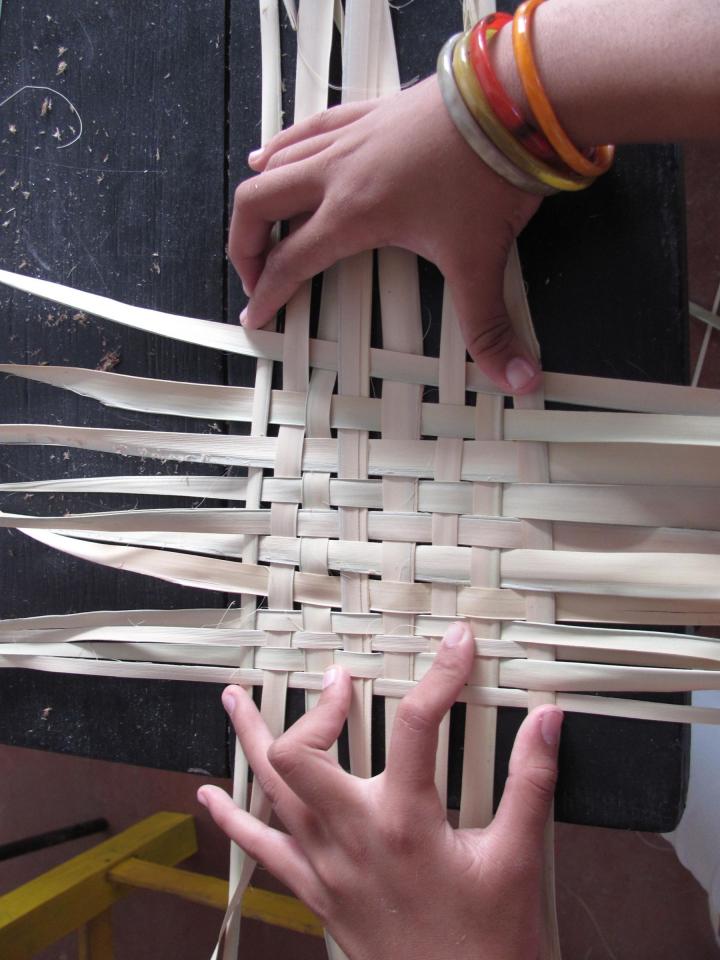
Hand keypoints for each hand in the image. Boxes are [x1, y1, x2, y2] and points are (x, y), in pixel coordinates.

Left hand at [199, 622, 562, 959]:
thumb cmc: (485, 946)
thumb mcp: (518, 860)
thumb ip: (529, 783)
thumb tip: (543, 723)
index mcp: (406, 823)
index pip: (417, 724)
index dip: (441, 675)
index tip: (456, 646)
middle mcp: (354, 837)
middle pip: (302, 753)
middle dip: (315, 707)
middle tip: (336, 681)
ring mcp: (326, 866)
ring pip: (268, 791)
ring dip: (251, 740)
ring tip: (236, 701)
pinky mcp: (315, 892)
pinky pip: (260, 849)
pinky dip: (231, 819)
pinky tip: (208, 798)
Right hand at [229, 76, 542, 393]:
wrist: (514, 103)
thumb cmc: (489, 178)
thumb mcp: (482, 262)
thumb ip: (489, 328)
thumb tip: (518, 379)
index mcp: (353, 215)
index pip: (290, 261)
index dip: (267, 294)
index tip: (256, 316)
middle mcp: (337, 173)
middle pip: (258, 203)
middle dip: (245, 244)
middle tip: (255, 275)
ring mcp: (350, 136)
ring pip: (277, 161)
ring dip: (259, 196)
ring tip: (259, 225)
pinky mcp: (369, 111)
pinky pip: (308, 127)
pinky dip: (281, 147)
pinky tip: (273, 153)